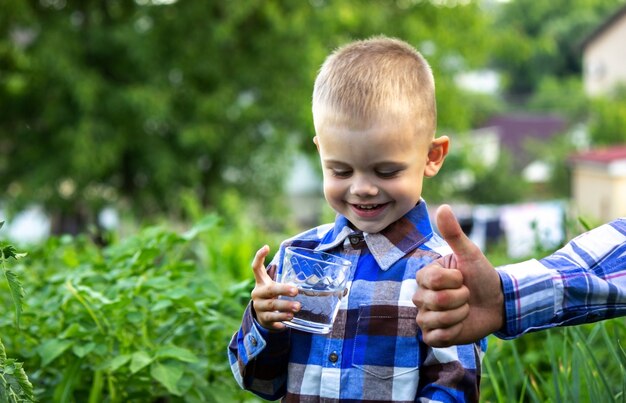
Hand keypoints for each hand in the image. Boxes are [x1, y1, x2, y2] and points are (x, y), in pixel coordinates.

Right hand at [250, 245, 300, 330]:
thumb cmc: (273, 297)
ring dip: (285, 308)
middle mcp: (258, 294)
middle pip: (270, 290)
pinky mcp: (263, 320)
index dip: (260, 257)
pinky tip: (288, 323)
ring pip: (272, 307)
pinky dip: (280, 321)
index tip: (267, 247)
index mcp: (261, 283)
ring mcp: (259, 307)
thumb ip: (284, 280)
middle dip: (283, 290)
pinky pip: (272, 321)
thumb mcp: (274, 287)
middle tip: (296, 291)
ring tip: (296, 308)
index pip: (256, 268)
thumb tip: (310, 271)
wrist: (262, 318)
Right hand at [413, 205, 503, 345]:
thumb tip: (443, 207)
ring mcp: (425, 317)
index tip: (463, 277)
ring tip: (465, 309)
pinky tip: (459, 325)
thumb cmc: (482, 276)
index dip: (454, 280)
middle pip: (434, 301)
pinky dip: (453, 331)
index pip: (432, 280)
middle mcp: (420, 296)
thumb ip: (454, 233)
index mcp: (426, 276)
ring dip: (459, 315)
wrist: (497, 304)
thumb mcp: (470, 254)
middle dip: (460, 298)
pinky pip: (436, 337)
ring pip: (436, 319)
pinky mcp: (432, 336)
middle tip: (467, 295)